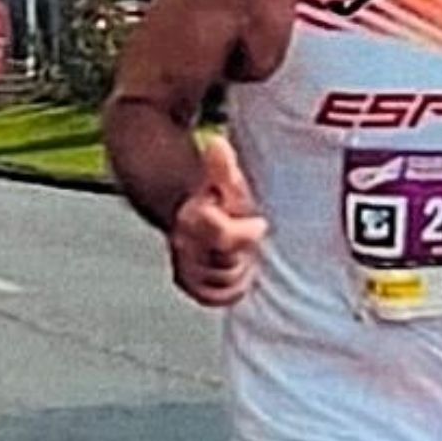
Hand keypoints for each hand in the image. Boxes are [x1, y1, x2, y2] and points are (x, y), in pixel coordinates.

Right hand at [169, 136, 268, 307]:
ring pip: (224, 281)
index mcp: (191, 219)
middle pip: (227, 264)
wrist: (183, 208)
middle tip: (245, 236)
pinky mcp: (187, 282)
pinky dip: (230, 289)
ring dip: (236, 268)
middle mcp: (182, 244)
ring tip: (237, 250)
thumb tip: (217, 144)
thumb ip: (221, 166)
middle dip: (241, 251)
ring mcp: (183, 264)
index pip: (224, 238)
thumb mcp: (223, 178)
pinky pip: (216, 296)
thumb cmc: (213, 192)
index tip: (259, 224)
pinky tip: (237, 272)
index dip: (248, 233)